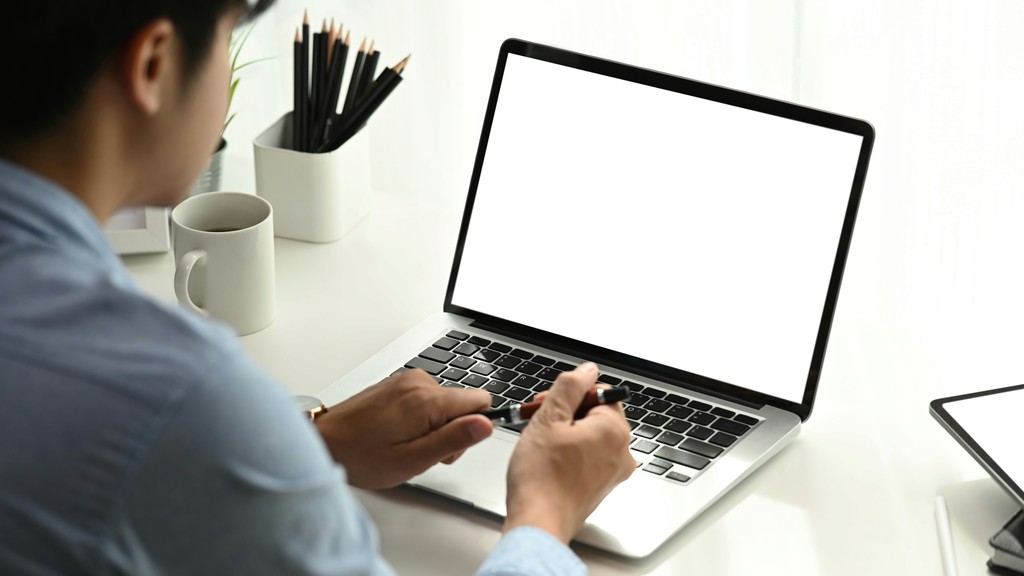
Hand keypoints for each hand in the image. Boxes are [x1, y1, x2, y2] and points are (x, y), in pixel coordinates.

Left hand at [316, 369, 493, 488]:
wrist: (324, 442)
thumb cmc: (360, 455)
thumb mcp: (413, 459)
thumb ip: (453, 439)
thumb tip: (486, 424)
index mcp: (427, 400)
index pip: (481, 399)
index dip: (473, 427)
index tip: (453, 444)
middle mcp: (418, 382)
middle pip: (462, 404)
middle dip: (450, 431)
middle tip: (422, 452)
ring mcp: (406, 381)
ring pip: (444, 404)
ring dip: (433, 427)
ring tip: (405, 444)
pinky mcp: (397, 384)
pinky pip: (426, 400)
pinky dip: (419, 419)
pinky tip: (397, 434)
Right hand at [503, 362, 634, 543]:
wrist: (538, 523)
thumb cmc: (541, 478)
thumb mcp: (548, 418)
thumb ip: (569, 387)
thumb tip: (586, 370)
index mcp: (614, 431)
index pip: (599, 392)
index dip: (570, 394)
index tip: (548, 403)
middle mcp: (621, 452)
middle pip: (595, 414)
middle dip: (565, 412)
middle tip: (538, 420)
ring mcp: (613, 472)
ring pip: (590, 436)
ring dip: (565, 432)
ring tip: (539, 442)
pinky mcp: (601, 487)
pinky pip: (588, 457)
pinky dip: (569, 452)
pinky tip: (547, 459)